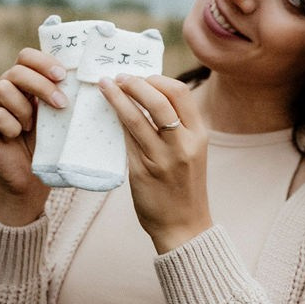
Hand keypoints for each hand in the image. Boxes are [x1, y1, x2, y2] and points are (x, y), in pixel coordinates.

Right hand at [0, 48, 68, 224]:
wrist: (31, 180)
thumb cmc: (49, 146)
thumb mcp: (59, 116)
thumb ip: (63, 94)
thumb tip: (87, 74)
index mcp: (22, 83)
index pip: (26, 57)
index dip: (43, 62)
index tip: (63, 76)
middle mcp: (2, 90)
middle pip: (16, 71)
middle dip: (41, 85)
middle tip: (61, 104)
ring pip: (2, 89)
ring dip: (24, 108)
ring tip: (31, 127)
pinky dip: (11, 125)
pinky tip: (16, 136)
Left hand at [98, 74, 211, 252]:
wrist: (184, 227)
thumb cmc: (185, 188)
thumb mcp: (190, 153)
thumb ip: (176, 128)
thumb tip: (148, 97)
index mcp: (199, 135)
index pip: (180, 93)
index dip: (158, 79)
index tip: (142, 76)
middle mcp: (183, 144)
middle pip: (159, 100)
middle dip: (136, 83)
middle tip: (120, 77)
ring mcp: (162, 158)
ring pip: (136, 118)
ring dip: (118, 97)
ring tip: (105, 85)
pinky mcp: (142, 171)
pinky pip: (126, 139)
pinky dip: (116, 121)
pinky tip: (107, 112)